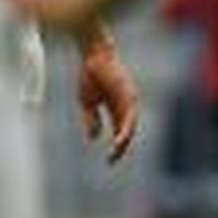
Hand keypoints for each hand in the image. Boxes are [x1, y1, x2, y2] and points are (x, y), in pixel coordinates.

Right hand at [77, 36, 137, 163]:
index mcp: (117, 107)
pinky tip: (120, 139)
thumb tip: (93, 139)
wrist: (93, 57)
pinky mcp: (128, 94)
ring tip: (116, 153)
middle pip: (127, 129)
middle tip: (112, 161)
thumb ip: (90, 120)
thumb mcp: (87, 103)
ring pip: (130, 124)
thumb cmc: (91, 75)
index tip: (110, 160)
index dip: (116, 145)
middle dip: (121, 146)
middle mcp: (126, 104)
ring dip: (124, 140)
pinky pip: (129, 115)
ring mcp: (129, 99)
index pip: (120, 130)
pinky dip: (126, 128)